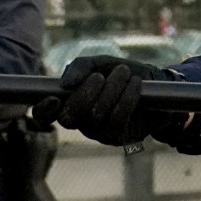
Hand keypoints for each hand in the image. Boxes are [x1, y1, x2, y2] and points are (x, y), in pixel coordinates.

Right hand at [37, 55, 174, 146]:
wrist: (158, 83)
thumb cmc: (123, 73)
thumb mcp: (100, 63)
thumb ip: (80, 67)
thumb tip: (65, 84)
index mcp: (70, 104)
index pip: (44, 116)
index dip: (43, 111)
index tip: (54, 98)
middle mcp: (81, 123)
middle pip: (69, 118)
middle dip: (84, 94)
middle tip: (100, 77)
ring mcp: (99, 133)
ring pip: (95, 116)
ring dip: (111, 89)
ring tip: (124, 73)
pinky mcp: (119, 138)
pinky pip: (117, 119)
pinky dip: (126, 97)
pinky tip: (135, 84)